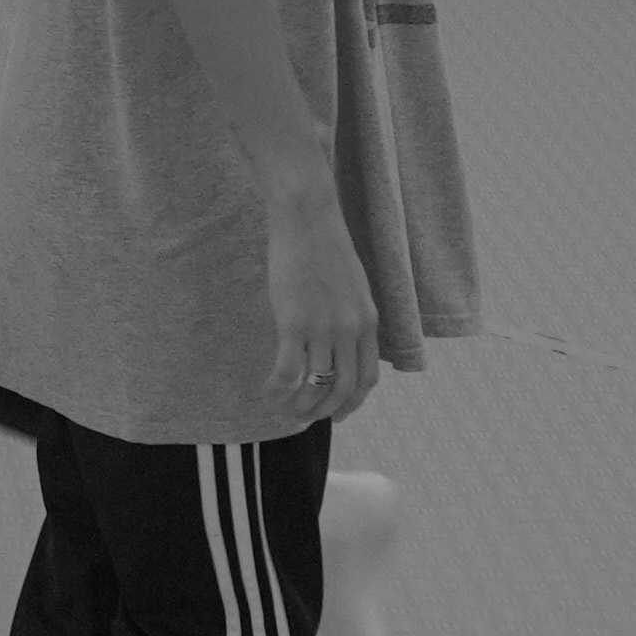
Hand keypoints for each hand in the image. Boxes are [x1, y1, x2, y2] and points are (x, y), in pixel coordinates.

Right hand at [266, 169, 380, 418]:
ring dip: (300, 406)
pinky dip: (278, 389)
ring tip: (285, 412)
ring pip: (316, 385)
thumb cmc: (324, 243)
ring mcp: (323, 327)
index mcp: (368, 321)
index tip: (337, 413)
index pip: (366, 378)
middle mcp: (350, 330)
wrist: (307, 216)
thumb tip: (343, 341)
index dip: (352, 403)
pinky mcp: (294, 321)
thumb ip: (353, 315)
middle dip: (325, 411)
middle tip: (307, 418)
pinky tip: (268, 393)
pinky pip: (288, 370)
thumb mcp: (354, 284)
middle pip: (343, 389)